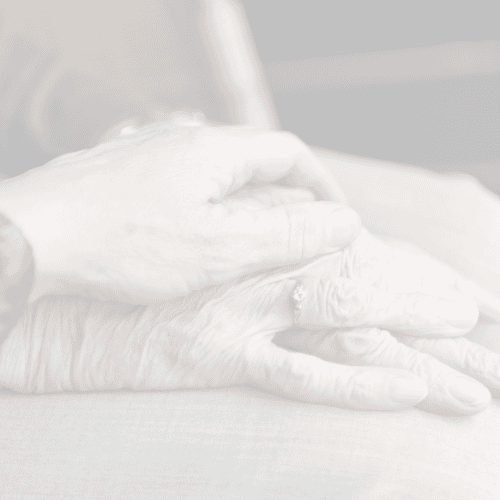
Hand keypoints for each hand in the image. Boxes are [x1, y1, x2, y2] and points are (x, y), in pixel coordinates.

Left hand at [0, 120, 357, 303]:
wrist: (32, 235)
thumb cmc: (123, 245)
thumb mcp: (219, 247)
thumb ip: (287, 234)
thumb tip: (347, 222)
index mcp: (214, 151)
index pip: (290, 153)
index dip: (321, 184)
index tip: (336, 216)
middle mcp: (184, 140)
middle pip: (256, 156)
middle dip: (288, 190)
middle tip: (301, 228)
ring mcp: (152, 152)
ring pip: (219, 168)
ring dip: (248, 195)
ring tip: (256, 232)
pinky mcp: (127, 172)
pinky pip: (185, 179)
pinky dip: (210, 201)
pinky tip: (200, 228)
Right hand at [0, 221, 486, 413]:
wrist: (84, 295)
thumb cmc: (146, 268)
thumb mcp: (208, 253)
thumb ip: (257, 248)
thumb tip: (298, 244)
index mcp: (263, 244)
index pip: (356, 254)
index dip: (409, 269)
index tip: (455, 290)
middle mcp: (263, 271)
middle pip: (365, 284)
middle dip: (429, 302)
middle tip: (481, 320)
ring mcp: (247, 312)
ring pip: (348, 323)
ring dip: (416, 345)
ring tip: (475, 378)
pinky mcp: (223, 354)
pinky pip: (300, 371)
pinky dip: (356, 381)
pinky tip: (407, 391)